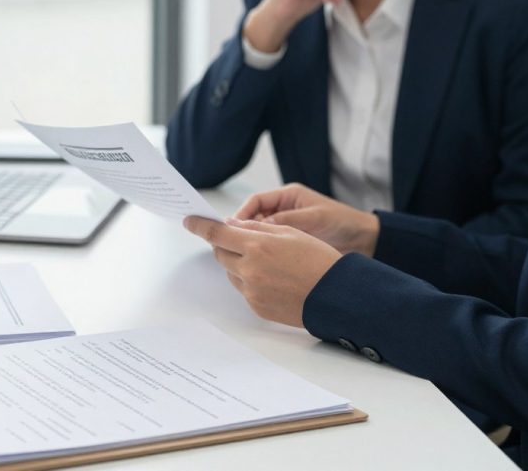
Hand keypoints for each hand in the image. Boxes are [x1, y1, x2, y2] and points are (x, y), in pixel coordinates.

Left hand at [183, 216, 341, 327]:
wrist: (337, 296)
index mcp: (257, 246)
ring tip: (268, 263)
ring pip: (232, 273)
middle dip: (225, 245)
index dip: (200, 226)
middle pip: (220, 254)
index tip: (190, 221)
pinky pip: (244, 290)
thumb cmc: (319, 259)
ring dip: (239, 264)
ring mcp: (252, 291)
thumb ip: (257, 228)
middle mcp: (249, 270)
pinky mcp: (257, 307)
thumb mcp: (290, 233)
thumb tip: (232, 225)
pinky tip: (275, 280)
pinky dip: (251, 281)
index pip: (216, 234)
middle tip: (240, 241)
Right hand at [235, 183, 379, 256]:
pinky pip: (269, 247)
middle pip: (253, 218)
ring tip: (244, 256)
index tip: (231, 227)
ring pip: (259, 235)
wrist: (363, 240)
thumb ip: (287, 220)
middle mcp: (283, 211)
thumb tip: (257, 227)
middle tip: (232, 244)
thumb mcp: (315, 218)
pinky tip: (258, 263)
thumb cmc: (342, 222)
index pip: (256, 202)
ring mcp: (285, 228)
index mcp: (287, 197)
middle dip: (242, 230)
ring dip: (252, 244)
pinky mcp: (290, 244)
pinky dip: (263, 254)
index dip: (242, 213)